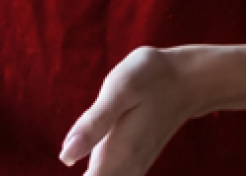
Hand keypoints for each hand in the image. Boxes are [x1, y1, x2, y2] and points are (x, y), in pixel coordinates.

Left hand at [59, 46, 205, 175]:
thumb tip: (66, 157)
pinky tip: (94, 167)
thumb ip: (94, 124)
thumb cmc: (150, 79)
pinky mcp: (135, 158)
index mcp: (119, 155)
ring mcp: (134, 164)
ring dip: (96, 174)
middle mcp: (128, 167)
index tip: (59, 172)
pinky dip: (103, 172)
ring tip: (78, 161)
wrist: (186, 79)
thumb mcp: (119, 91)